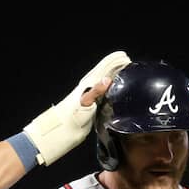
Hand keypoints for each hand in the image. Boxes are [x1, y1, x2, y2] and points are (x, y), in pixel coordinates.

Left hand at [24, 50, 130, 165]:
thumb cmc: (72, 116)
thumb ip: (95, 91)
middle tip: (126, 60)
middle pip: (104, 73)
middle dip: (114, 66)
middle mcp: (89, 87)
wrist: (63, 131)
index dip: (113, 62)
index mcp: (89, 84)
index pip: (103, 69)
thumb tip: (107, 80)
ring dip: (113, 75)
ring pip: (103, 81)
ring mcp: (90, 96)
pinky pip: (103, 92)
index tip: (124, 57)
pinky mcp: (91, 105)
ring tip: (123, 71)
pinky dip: (110, 88)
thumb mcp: (85, 103)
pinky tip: (114, 90)